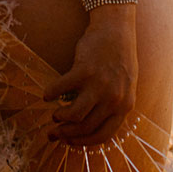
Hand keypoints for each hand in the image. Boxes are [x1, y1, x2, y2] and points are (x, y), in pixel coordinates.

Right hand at [42, 12, 137, 145]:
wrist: (116, 29)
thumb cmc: (118, 58)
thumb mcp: (124, 86)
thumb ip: (112, 105)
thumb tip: (88, 125)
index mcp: (125, 105)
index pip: (103, 135)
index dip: (83, 142)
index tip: (70, 142)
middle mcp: (114, 98)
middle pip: (85, 127)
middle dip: (66, 134)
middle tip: (53, 133)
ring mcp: (100, 84)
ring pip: (74, 115)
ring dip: (60, 118)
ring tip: (55, 114)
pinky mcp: (84, 70)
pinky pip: (62, 89)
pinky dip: (51, 94)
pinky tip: (47, 95)